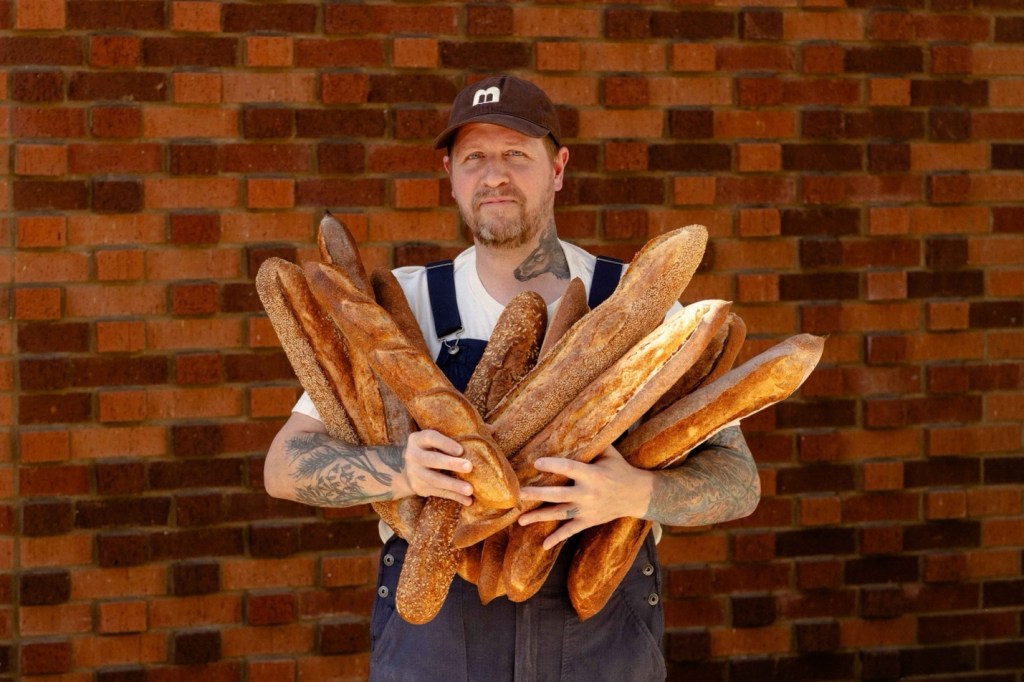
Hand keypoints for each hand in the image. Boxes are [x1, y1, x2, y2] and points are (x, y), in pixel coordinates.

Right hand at [400, 430, 473, 504]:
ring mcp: (415, 474)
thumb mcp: (433, 440)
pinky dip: (455, 496)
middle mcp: (413, 456)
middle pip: (432, 460)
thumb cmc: (431, 448)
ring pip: (435, 480)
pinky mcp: (420, 488)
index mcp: (418, 440)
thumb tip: (483, 438)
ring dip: (454, 485)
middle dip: (451, 464)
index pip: (430, 438)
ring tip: (470, 489)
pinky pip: (439, 493)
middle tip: (469, 467)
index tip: (461, 450)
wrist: (408, 468)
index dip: (445, 444)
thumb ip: (450, 437)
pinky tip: (468, 500)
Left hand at [517, 445, 653, 549]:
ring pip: (560, 514)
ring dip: (540, 517)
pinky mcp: (589, 521)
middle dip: (538, 495)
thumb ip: (592, 444)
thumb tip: (576, 425)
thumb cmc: (619, 469)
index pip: (569, 469)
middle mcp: (589, 494)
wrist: (638, 495)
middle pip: (559, 495)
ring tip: (520, 520)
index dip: (553, 465)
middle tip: (520, 494)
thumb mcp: (609, 454)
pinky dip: (558, 538)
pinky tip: (544, 544)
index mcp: (593, 475)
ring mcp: (588, 510)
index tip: (536, 462)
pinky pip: (571, 530)